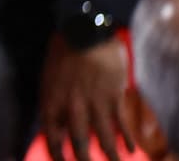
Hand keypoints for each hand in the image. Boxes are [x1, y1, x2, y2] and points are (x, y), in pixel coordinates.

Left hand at [40, 33, 133, 160]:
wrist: (85, 31)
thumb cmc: (63, 48)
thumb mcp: (49, 73)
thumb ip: (53, 95)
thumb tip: (54, 115)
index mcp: (51, 97)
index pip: (51, 131)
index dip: (55, 149)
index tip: (60, 160)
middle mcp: (72, 104)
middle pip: (77, 138)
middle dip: (82, 156)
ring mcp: (94, 101)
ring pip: (102, 135)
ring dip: (108, 152)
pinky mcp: (113, 96)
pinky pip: (119, 122)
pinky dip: (125, 137)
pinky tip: (129, 148)